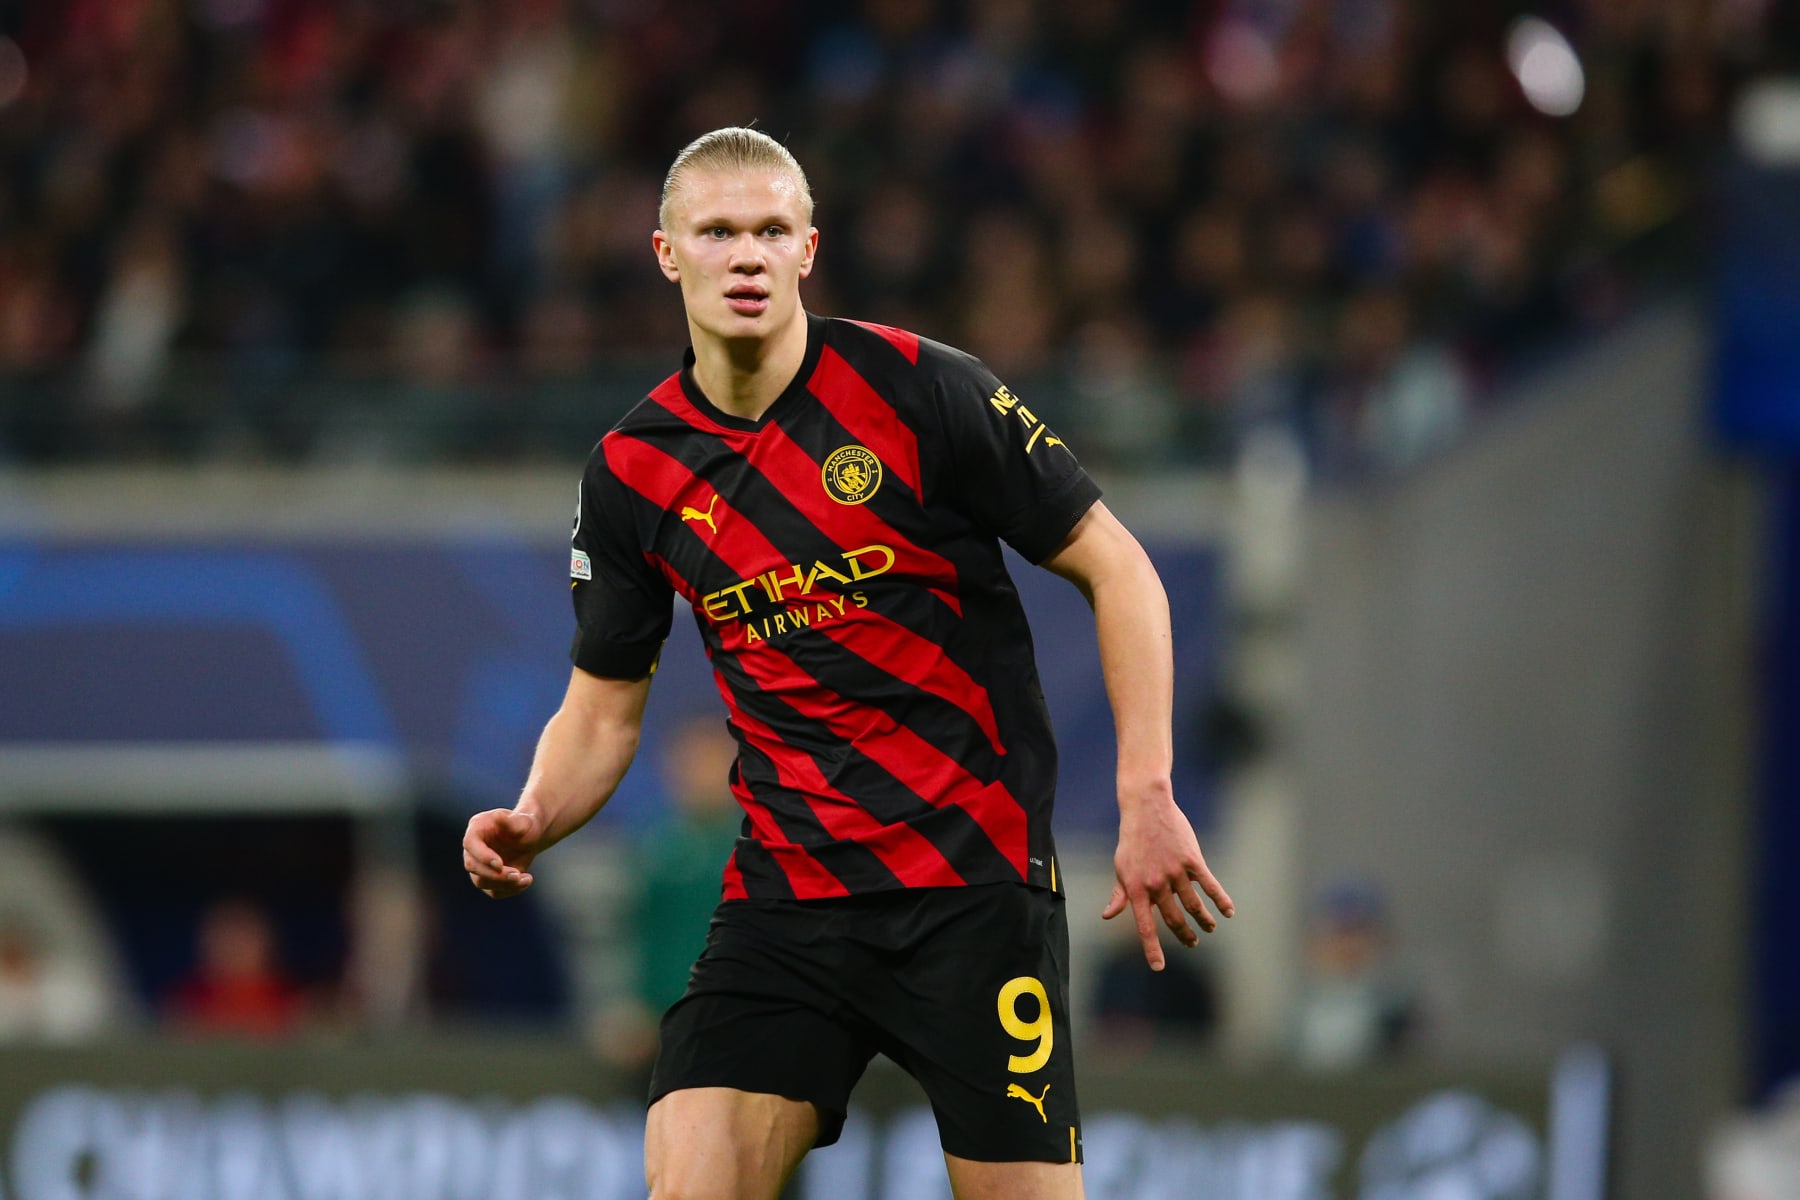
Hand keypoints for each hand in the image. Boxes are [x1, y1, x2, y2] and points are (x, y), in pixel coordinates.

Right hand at [463, 809, 544, 898]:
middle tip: (517, 874)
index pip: (470, 844)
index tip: (500, 864)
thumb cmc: (526, 825)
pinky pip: (494, 891)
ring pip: (482, 882)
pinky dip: (511, 890)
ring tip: (526, 878)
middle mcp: (473, 848)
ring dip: (504, 884)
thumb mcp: (523, 821)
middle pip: (473, 866)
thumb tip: (498, 816)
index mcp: (477, 828)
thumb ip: (511, 820)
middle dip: (494, 874)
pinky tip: (526, 880)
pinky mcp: (488, 879)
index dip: (482, 856)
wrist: (531, 837)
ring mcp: (479, 865)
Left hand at [1102, 785, 1233, 969]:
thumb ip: (1119, 895)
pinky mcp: (1192, 860)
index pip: (1145, 926)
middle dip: (1185, 935)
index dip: (1152, 948)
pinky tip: (1229, 911)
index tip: (1159, 967)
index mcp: (1136, 889)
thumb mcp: (1121, 867)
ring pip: (1194, 906)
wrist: (1146, 808)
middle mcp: (1156, 884)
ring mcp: (1175, 872)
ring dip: (1204, 921)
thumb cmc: (1132, 839)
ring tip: (1210, 928)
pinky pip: (1209, 886)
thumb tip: (1108, 915)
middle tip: (1192, 943)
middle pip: (1174, 919)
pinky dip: (1221, 900)